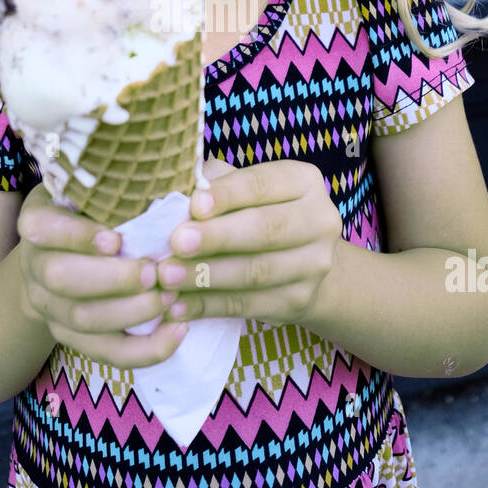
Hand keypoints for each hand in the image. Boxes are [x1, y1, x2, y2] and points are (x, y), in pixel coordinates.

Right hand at [16, 182, 188, 369]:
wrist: (61, 256)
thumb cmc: (95, 210)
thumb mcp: (97, 188)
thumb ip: (123, 183)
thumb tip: (178, 172)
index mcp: (38, 219)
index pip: (42, 227)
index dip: (75, 235)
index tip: (115, 238)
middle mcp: (35, 264)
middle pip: (61, 278)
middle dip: (113, 278)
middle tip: (155, 271)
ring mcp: (49, 305)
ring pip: (83, 319)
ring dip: (133, 312)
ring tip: (172, 296)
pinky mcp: (71, 336)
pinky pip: (106, 352)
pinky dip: (145, 349)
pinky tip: (179, 331)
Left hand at [155, 157, 343, 326]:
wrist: (301, 263)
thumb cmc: (255, 212)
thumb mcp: (240, 189)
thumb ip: (214, 185)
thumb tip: (180, 195)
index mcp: (303, 182)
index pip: (262, 184)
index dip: (227, 195)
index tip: (193, 205)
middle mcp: (320, 220)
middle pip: (265, 229)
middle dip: (217, 237)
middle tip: (177, 243)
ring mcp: (314, 265)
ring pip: (256, 272)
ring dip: (206, 276)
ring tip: (167, 278)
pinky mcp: (299, 301)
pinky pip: (248, 305)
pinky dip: (209, 306)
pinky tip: (178, 306)